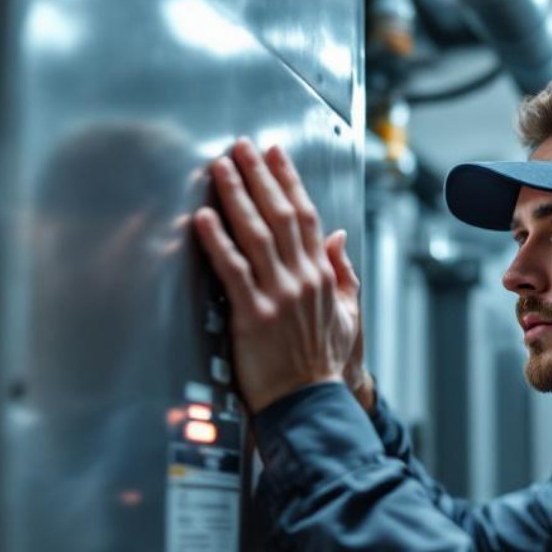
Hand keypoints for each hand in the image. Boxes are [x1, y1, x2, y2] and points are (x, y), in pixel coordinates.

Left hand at [193, 138, 363, 413]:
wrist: (312, 404)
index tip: (275, 156)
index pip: (306, 217)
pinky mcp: (253, 316)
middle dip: (260, 177)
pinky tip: (204, 219)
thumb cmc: (326, 366)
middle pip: (280, 215)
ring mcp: (278, 296)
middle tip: (242, 148)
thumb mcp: (348, 315)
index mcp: (323, 277)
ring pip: (256, 234)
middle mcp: (302, 279)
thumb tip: (338, 238)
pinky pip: (233, 270)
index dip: (289, 182)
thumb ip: (343, 274)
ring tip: (221, 168)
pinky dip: (218, 242)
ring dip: (237, 197)